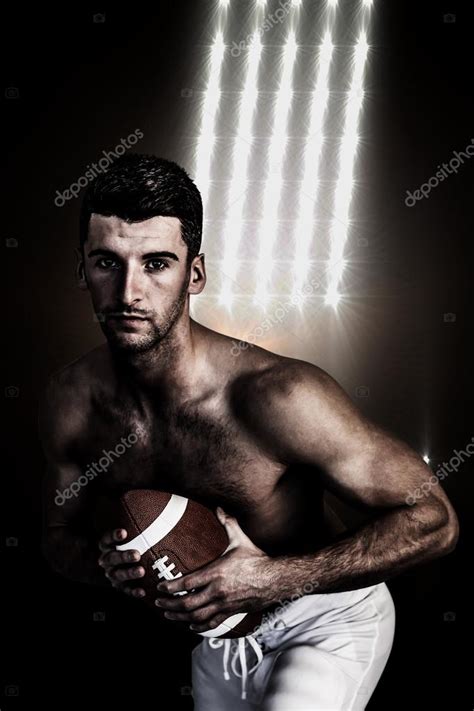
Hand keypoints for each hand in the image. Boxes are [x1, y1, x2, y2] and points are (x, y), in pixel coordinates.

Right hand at [98, 528, 145, 597]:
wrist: (131, 563)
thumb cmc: (136, 541)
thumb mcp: (136, 531)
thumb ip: (142, 521)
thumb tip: (161, 504)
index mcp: (108, 545)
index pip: (107, 539)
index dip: (113, 536)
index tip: (124, 533)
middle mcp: (107, 559)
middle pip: (112, 558)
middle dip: (123, 556)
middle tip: (137, 554)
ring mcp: (113, 574)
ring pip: (117, 575)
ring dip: (129, 574)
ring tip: (141, 571)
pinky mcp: (120, 587)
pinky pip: (126, 590)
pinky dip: (133, 591)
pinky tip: (143, 591)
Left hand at [154, 507, 280, 632]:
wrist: (275, 579)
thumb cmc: (257, 559)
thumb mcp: (240, 539)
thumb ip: (227, 523)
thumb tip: (219, 507)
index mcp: (217, 573)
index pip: (187, 583)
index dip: (171, 586)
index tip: (160, 586)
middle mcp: (218, 591)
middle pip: (188, 604)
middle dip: (170, 605)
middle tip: (158, 603)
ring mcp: (224, 604)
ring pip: (197, 617)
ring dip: (180, 618)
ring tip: (169, 615)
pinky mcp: (231, 612)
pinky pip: (212, 623)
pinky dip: (199, 626)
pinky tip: (191, 625)